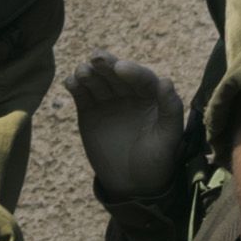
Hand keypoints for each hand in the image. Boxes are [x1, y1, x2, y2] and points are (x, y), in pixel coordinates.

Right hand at [69, 54, 190, 202]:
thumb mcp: (169, 136)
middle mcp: (129, 94)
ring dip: (88, 73)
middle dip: (106, 65)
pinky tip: (70, 83)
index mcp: (151, 96)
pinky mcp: (89, 111)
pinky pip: (81, 95)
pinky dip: (75, 87)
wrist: (133, 182)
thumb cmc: (157, 158)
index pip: (142, 78)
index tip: (120, 68)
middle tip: (96, 58)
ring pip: (97, 81)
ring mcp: (108, 101)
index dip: (132, 71)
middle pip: (116, 74)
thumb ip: (170, 108)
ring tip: (81, 72)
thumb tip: (166, 80)